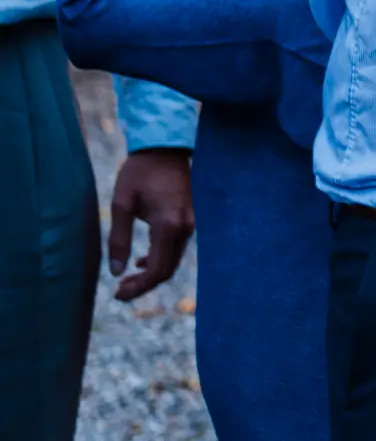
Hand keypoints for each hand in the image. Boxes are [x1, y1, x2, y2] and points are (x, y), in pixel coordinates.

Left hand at [108, 148, 193, 301]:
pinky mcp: (190, 218)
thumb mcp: (121, 204)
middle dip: (144, 285)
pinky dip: (160, 260)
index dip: (139, 287)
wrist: (165, 148)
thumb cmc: (139, 174)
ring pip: (173, 260)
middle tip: (119, 291)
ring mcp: (191, 222)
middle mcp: (186, 226)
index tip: (117, 294)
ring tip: (126, 279)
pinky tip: (142, 261)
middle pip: (168, 269)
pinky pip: (177, 248)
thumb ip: (118, 239)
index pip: (158, 269)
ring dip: (151, 274)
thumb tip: (116, 272)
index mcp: (169, 224)